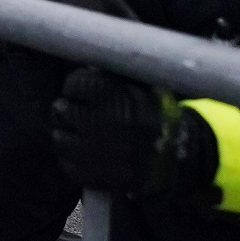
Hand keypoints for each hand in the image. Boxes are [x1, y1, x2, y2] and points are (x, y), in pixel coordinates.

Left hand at [49, 67, 216, 198]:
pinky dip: (72, 158)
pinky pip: (67, 163)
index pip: (76, 82)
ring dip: (67, 134)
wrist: (180, 162)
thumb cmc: (157, 118)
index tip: (83, 91)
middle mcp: (106, 123)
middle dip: (68, 109)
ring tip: (82, 134)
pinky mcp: (96, 176)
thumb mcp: (144, 88)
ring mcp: (98, 153)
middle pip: (61, 109)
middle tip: (78, 113)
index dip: (77, 86)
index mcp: (119, 98)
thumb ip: (115, 76)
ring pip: (59, 137)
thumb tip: (88, 63)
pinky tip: (86, 154)